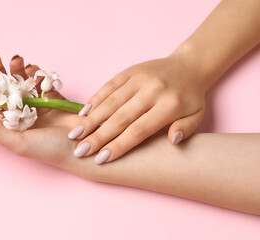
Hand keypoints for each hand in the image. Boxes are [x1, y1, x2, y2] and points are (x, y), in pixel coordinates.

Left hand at [0, 54, 91, 177]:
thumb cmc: (50, 150)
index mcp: (9, 126)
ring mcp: (36, 105)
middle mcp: (20, 114)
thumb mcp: (18, 142)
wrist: (85, 145)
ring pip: (22, 83)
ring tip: (17, 59)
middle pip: (4, 90)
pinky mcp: (52, 98)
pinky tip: (33, 69)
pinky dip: (36, 73)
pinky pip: (41, 82)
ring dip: (17, 70)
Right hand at [68, 55, 205, 163]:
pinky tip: (82, 113)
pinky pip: (109, 85)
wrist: (189, 66)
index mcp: (169, 105)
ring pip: (111, 101)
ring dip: (91, 119)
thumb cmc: (190, 97)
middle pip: (120, 118)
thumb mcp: (197, 116)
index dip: (118, 145)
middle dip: (98, 136)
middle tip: (80, 151)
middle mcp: (152, 90)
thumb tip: (171, 141)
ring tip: (74, 134)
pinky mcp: (130, 70)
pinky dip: (95, 99)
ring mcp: (139, 78)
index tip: (100, 159)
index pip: (139, 130)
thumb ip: (185, 129)